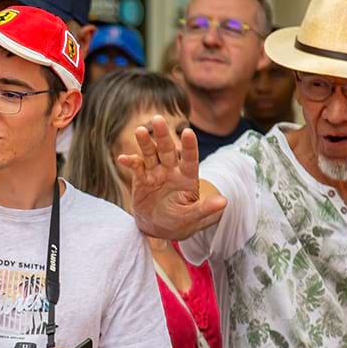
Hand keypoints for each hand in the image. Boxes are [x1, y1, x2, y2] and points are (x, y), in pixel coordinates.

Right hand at [115, 115, 226, 239]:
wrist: (158, 228)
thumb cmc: (180, 223)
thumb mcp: (193, 218)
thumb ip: (205, 209)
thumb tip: (223, 202)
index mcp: (187, 178)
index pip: (190, 159)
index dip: (189, 146)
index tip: (188, 132)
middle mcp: (172, 171)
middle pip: (167, 150)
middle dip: (163, 135)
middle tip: (157, 119)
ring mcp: (156, 173)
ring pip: (151, 154)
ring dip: (145, 142)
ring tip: (139, 130)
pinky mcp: (142, 179)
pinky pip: (136, 167)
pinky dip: (130, 162)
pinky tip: (123, 159)